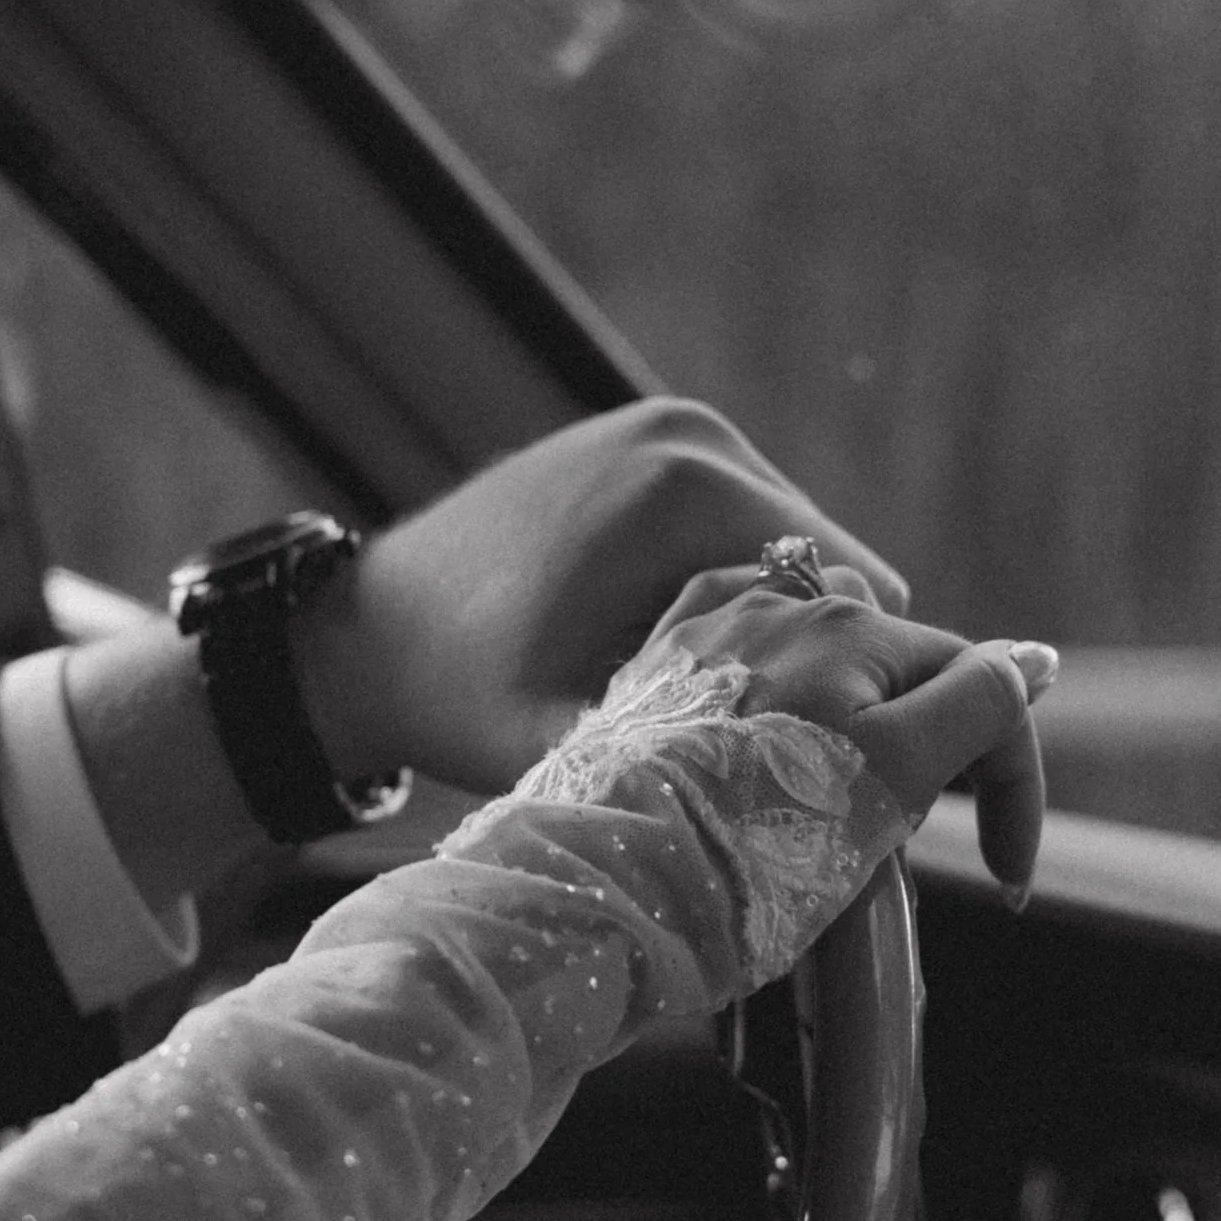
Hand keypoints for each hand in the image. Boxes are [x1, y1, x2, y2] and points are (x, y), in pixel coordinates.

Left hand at [293, 396, 912, 793]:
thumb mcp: (571, 743)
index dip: (849, 673)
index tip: (819, 745)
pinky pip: (738, 525)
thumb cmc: (460, 694)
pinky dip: (730, 586)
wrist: (365, 632)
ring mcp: (671, 427)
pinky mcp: (652, 441)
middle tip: (768, 730)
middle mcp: (691, 436)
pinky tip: (681, 653)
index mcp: (686, 492)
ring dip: (773, 619)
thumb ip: (691, 753)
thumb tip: (811, 793)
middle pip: (832, 561)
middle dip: (815, 644)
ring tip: (714, 696)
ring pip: (790, 547)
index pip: (855, 587)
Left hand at [640, 566, 1056, 892]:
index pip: (975, 686)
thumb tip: (1034, 659)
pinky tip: (764, 747)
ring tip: (830, 814)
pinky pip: (738, 666)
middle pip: (897, 674)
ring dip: (851, 727)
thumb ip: (975, 708)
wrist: (603, 880)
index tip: (1007, 884)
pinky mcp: (654, 673)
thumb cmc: (752, 840)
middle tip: (905, 850)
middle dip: (926, 755)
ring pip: (821, 664)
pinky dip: (773, 704)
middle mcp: (782, 603)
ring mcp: (710, 632)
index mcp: (854, 623)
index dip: (1009, 786)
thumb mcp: (893, 776)